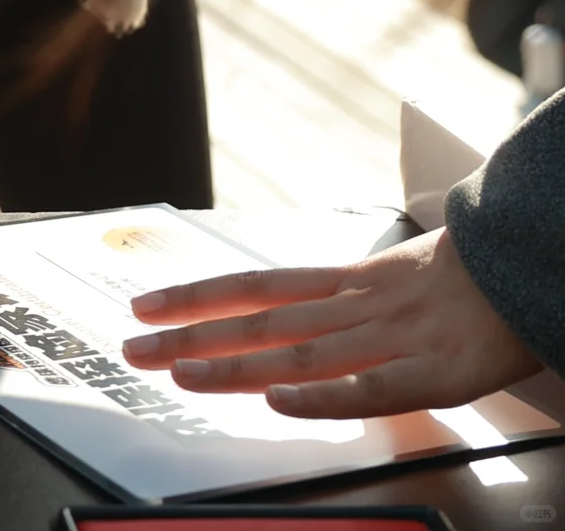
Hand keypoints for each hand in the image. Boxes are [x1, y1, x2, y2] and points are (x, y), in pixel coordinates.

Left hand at [122, 228, 541, 416]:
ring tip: (181, 372)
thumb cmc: (466, 277)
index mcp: (347, 281)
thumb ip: (340, 300)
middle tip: (133, 348)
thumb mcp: (391, 279)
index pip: (256, 285)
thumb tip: (284, 321)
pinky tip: (279, 399)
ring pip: (299, 349)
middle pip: (262, 319)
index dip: (198, 295)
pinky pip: (372, 388)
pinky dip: (323, 395)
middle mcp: (356, 304)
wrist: (531, 259)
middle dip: (192, 334)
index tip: (146, 304)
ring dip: (235, 363)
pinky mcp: (436, 371)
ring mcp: (392, 336)